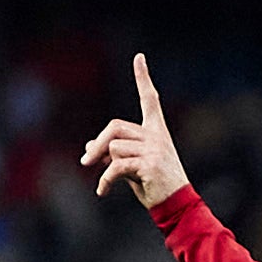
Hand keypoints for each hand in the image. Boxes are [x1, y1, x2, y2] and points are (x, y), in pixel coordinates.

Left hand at [79, 52, 190, 205]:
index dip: (143, 78)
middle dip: (97, 145)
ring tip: (108, 182)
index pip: (150, 99)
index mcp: (156, 131)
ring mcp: (155, 149)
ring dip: (105, 167)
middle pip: (114, 127)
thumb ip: (114, 153)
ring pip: (113, 148)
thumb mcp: (132, 165)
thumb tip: (89, 148)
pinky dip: (105, 180)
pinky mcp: (149, 164)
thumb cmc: (154, 185)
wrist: (175, 204)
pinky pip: (115, 166)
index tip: (139, 57)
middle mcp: (157, 136)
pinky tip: (103, 191)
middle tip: (86, 162)